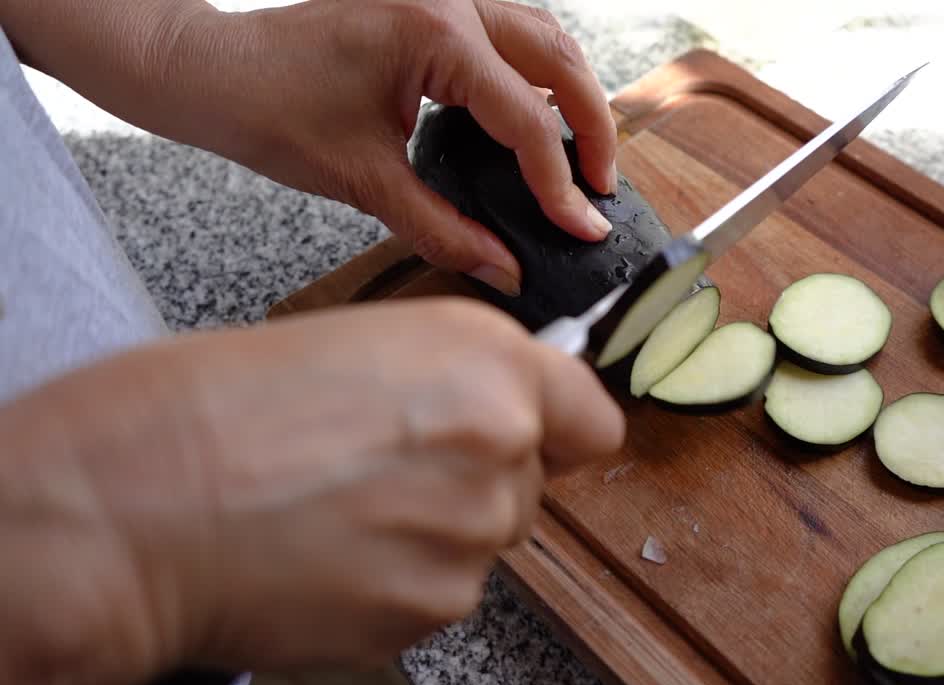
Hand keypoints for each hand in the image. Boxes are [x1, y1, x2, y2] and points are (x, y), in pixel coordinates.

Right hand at [0, 299, 623, 684]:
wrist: (140, 500)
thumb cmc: (220, 408)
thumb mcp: (365, 344)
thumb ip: (458, 380)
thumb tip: (504, 418)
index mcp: (486, 361)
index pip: (591, 417)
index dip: (557, 430)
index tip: (533, 438)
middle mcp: (498, 446)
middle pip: (528, 484)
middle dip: (474, 480)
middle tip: (382, 469)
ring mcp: (468, 538)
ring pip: (481, 543)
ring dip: (430, 535)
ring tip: (337, 510)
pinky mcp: (428, 611)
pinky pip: (436, 596)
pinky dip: (393, 583)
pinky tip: (326, 554)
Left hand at [200, 0, 617, 295]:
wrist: (212, 70)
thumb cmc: (268, 111)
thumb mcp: (364, 182)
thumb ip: (444, 229)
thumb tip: (505, 269)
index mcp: (434, 34)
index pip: (526, 117)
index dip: (560, 183)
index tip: (584, 228)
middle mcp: (449, 0)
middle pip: (560, 58)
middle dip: (592, 127)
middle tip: (602, 190)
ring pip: (544, 35)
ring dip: (572, 94)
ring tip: (582, 159)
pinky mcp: (432, 7)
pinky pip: (510, 34)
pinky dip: (538, 77)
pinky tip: (539, 122)